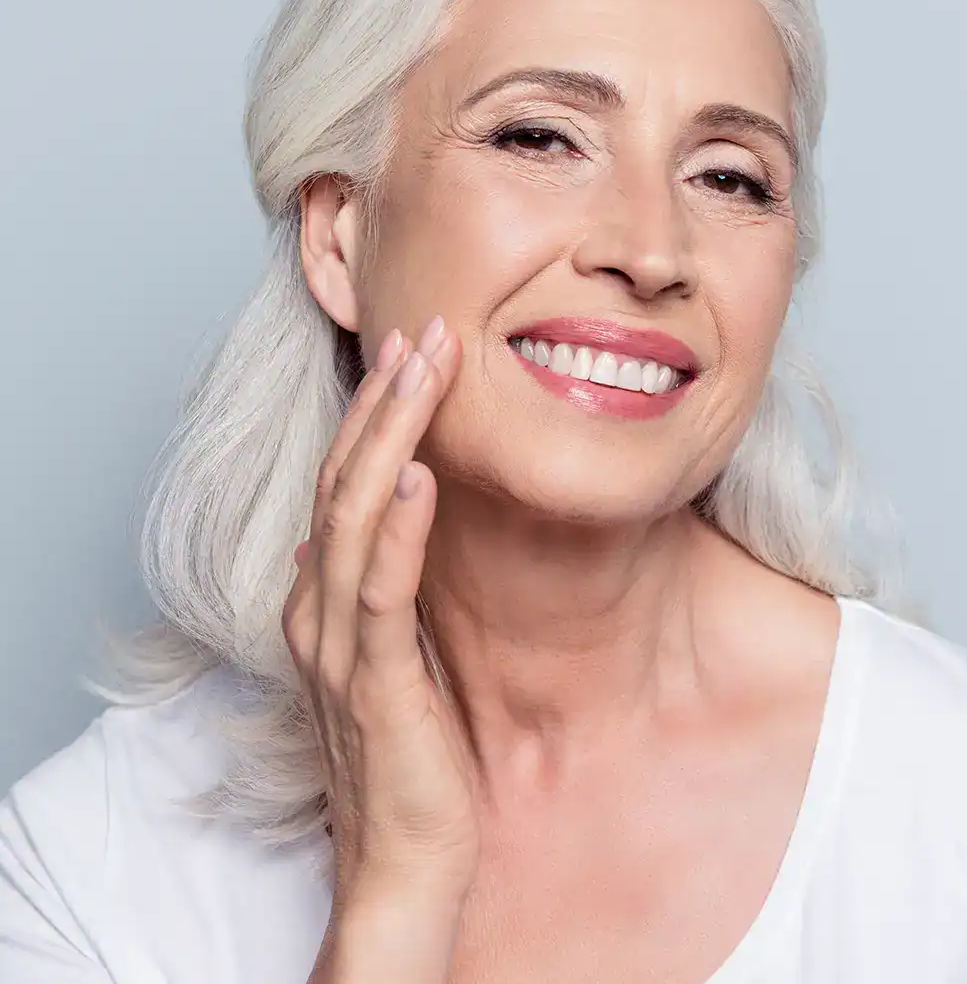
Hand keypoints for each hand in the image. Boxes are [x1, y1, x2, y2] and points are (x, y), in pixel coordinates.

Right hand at [282, 317, 480, 922]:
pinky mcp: (374, 681)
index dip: (374, 415)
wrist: (405, 859)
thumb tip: (363, 538)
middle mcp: (318, 611)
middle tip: (423, 330)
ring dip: (389, 436)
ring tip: (422, 368)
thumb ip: (377, 594)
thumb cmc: (409, 752)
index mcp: (325, 601)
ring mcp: (339, 645)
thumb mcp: (393, 654)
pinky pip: (381, 589)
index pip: (343, 486)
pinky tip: (418, 474)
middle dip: (384, 401)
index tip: (413, 354)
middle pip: (343, 481)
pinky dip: (396, 527)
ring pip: (353, 516)